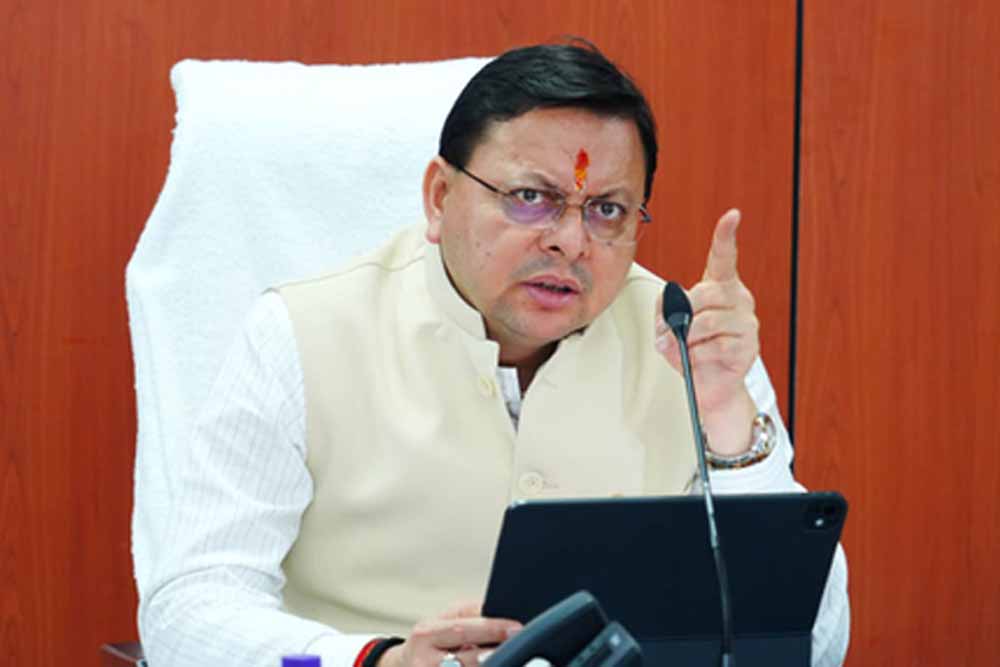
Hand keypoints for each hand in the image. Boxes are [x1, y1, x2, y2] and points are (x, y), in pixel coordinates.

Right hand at [379, 601, 521, 666]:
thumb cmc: (433, 639)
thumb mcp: (445, 620)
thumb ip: (471, 614)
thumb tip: (500, 609)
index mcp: (426, 634)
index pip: (463, 629)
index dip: (492, 629)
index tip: (517, 628)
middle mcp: (424, 661)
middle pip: (468, 659)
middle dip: (496, 653)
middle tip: (521, 647)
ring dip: (492, 665)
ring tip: (513, 660)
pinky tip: (498, 666)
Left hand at [654, 209, 758, 454]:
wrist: (711, 388)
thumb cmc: (692, 351)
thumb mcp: (668, 327)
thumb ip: (664, 311)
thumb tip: (671, 315)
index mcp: (720, 288)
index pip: (724, 258)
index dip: (726, 236)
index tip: (732, 216)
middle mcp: (738, 300)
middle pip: (704, 293)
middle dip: (681, 315)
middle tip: (672, 332)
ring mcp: (746, 323)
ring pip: (706, 323)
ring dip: (686, 339)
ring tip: (684, 348)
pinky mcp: (748, 347)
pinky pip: (713, 348)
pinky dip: (697, 357)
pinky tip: (699, 360)